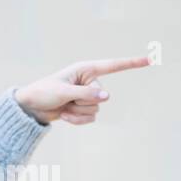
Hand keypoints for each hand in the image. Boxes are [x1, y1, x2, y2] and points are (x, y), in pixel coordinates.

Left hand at [13, 56, 151, 124]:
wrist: (31, 107)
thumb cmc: (43, 92)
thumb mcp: (64, 92)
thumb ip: (86, 94)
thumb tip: (107, 97)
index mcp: (85, 69)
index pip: (113, 66)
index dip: (132, 63)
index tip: (149, 60)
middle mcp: (89, 82)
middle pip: (101, 97)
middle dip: (83, 102)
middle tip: (66, 99)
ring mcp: (86, 96)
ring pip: (96, 110)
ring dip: (78, 113)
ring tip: (64, 107)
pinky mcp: (83, 109)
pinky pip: (90, 119)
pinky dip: (77, 121)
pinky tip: (65, 116)